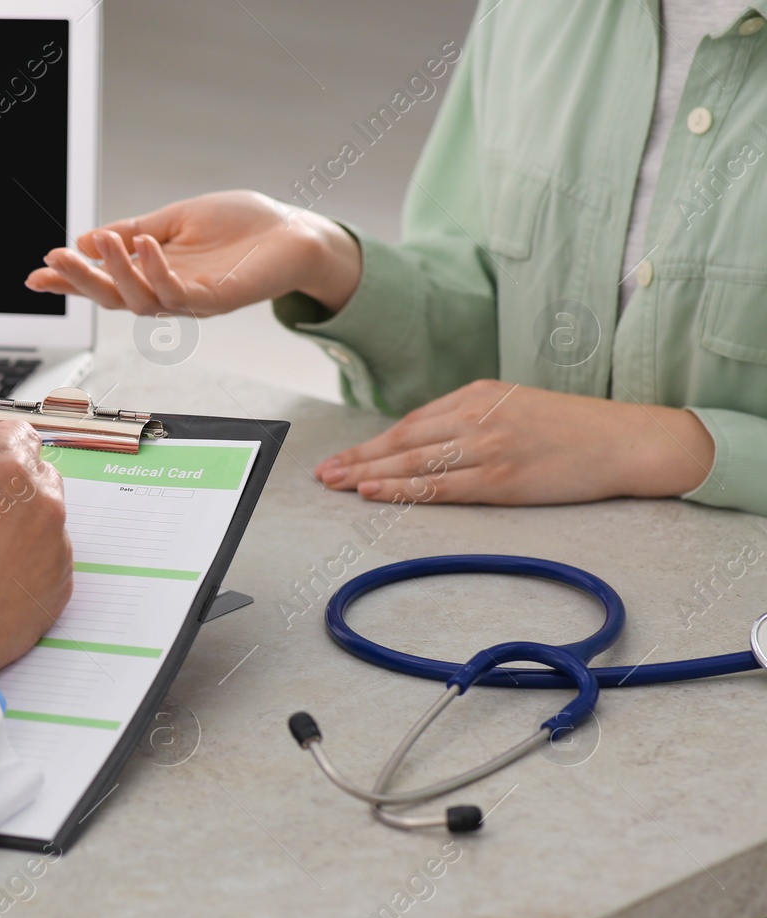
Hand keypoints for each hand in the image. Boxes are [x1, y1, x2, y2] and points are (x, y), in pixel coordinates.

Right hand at [0, 422, 71, 673]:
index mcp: (7, 472)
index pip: (19, 434)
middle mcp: (43, 505)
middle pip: (36, 477)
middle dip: (8, 487)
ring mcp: (57, 548)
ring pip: (42, 522)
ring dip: (17, 528)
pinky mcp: (61, 587)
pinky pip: (47, 562)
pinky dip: (26, 566)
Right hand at [25, 190, 362, 315]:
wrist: (293, 233)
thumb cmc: (240, 226)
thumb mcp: (175, 219)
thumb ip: (134, 231)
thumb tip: (87, 239)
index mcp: (153, 273)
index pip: (103, 281)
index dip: (69, 281)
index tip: (36, 275)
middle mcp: (165, 292)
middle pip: (112, 297)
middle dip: (80, 280)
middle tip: (54, 260)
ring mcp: (189, 299)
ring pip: (139, 299)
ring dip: (116, 271)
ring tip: (102, 241)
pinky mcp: (215, 299)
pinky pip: (177, 295)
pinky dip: (157, 271)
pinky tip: (144, 245)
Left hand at [313, 380, 716, 504]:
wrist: (626, 440)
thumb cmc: (573, 428)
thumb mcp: (515, 406)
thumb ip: (471, 418)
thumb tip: (427, 443)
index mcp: (479, 394)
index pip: (411, 422)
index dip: (372, 443)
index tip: (342, 458)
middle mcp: (477, 417)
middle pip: (402, 441)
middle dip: (357, 459)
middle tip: (322, 474)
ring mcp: (488, 447)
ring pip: (413, 463)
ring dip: (369, 475)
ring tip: (336, 485)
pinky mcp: (501, 478)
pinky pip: (441, 487)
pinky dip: (403, 490)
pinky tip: (375, 492)